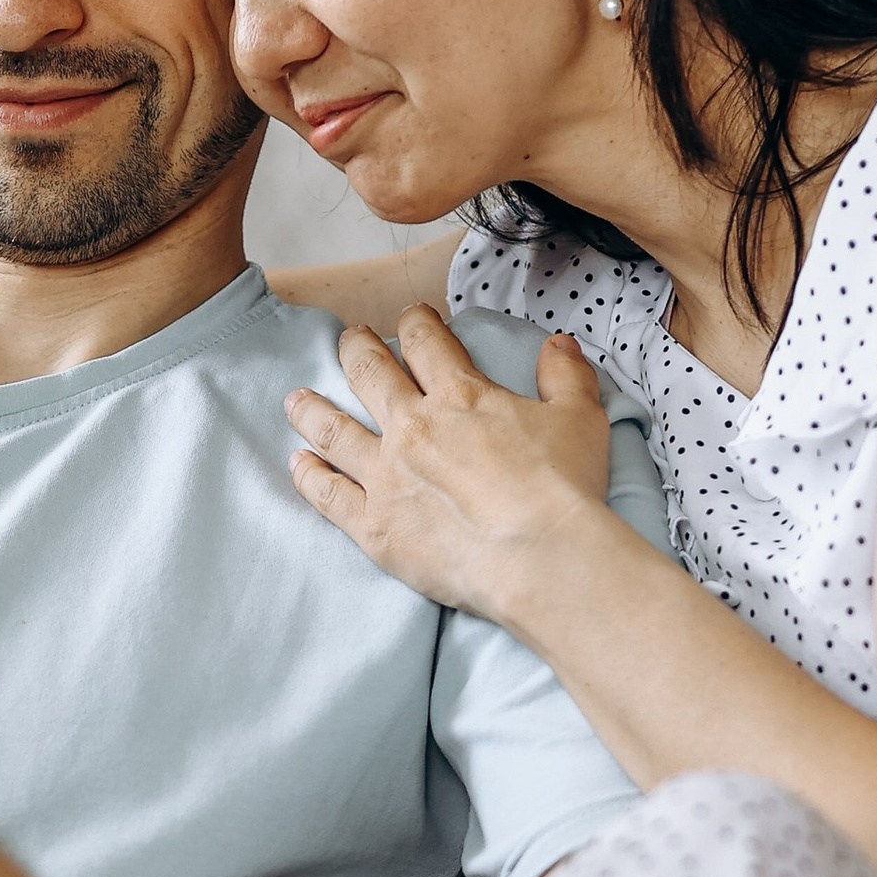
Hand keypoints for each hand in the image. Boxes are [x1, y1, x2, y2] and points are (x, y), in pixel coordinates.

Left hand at [285, 312, 610, 617]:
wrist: (539, 557)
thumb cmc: (563, 491)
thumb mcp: (580, 419)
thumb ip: (566, 375)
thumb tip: (559, 343)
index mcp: (460, 396)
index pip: (425, 342)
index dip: (415, 323)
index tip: (410, 319)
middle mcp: (413, 428)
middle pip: (369, 373)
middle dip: (357, 350)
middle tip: (350, 341)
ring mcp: (387, 476)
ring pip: (333, 430)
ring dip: (312, 409)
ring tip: (296, 399)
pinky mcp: (374, 524)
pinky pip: (327, 493)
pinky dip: (308, 475)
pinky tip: (299, 463)